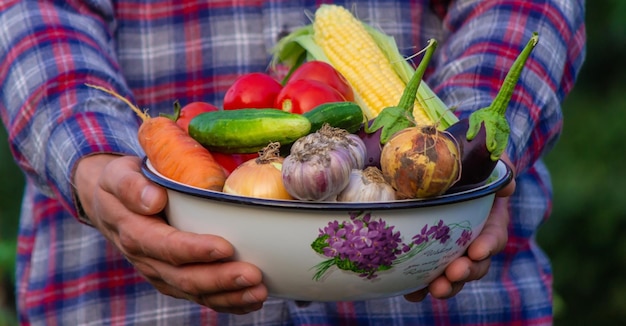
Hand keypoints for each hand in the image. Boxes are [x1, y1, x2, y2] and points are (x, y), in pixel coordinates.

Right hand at [73, 154, 266, 313]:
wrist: (108, 205)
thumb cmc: (120, 185)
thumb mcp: (118, 175)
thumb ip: (131, 186)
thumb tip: (153, 199)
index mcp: (135, 233)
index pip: (167, 246)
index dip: (195, 250)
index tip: (225, 247)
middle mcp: (147, 260)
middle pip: (185, 277)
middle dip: (221, 279)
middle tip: (253, 275)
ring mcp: (161, 273)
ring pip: (195, 293)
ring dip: (228, 296)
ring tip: (259, 293)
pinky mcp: (173, 279)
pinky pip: (199, 297)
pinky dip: (226, 303)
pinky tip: (250, 302)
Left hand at [404, 156, 515, 301]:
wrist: (437, 165)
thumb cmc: (466, 164)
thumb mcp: (485, 161)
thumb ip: (499, 170)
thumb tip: (508, 187)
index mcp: (488, 220)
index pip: (493, 237)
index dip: (488, 245)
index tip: (477, 251)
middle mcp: (471, 241)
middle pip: (475, 264)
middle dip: (466, 272)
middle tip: (453, 274)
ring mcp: (449, 251)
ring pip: (452, 275)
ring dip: (446, 285)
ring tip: (435, 289)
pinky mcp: (425, 255)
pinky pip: (424, 275)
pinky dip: (418, 286)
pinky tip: (411, 292)